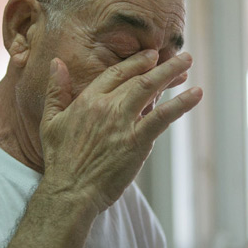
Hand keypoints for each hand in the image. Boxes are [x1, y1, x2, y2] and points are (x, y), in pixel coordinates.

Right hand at [39, 49, 202, 212]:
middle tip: (180, 56)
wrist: (70, 191)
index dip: (136, 62)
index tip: (151, 56)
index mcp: (87, 100)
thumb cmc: (60, 161)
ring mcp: (123, 123)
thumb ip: (56, 90)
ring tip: (188, 62)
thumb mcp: (50, 121)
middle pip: (138, 78)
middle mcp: (107, 106)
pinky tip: (196, 94)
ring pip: (151, 89)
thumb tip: (56, 62)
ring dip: (172, 73)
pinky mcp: (136, 142)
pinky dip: (181, 104)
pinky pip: (162, 117)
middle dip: (161, 64)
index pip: (116, 73)